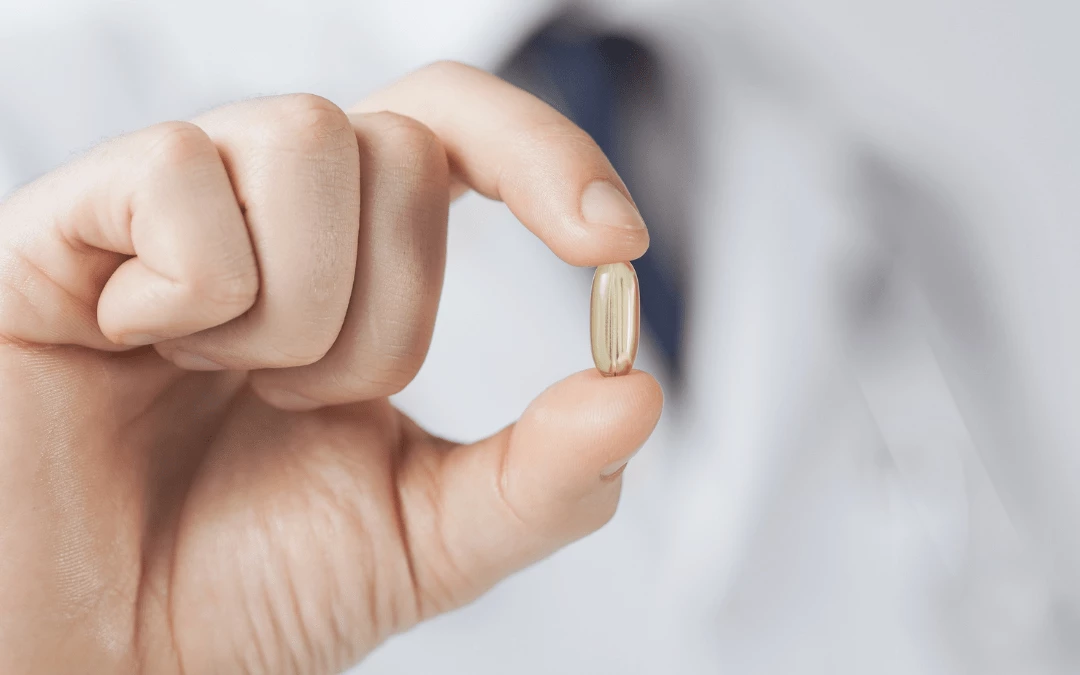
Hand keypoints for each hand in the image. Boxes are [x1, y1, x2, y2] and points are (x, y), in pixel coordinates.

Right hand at [0, 62, 661, 673]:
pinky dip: (194, 292)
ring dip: (297, 309)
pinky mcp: (71, 219)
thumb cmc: (237, 587)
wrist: (95, 651)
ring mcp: (174, 205)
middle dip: (387, 315)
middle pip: (405, 148)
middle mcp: (274, 215)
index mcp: (358, 267)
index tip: (612, 242)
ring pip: (310, 143)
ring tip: (222, 380)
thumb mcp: (422, 537)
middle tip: (299, 403)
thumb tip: (639, 391)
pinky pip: (180, 176)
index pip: (463, 134)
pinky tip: (137, 346)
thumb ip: (541, 478)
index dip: (546, 158)